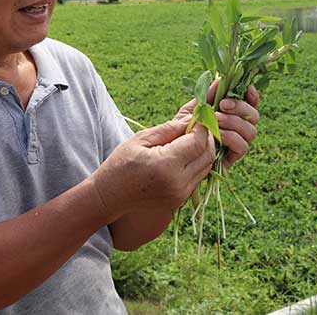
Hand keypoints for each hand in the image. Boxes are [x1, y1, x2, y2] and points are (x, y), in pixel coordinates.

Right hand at [91, 120, 214, 220]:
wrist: (110, 197)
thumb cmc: (120, 164)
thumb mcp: (141, 139)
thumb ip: (169, 129)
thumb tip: (192, 118)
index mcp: (166, 165)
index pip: (198, 142)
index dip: (201, 127)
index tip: (198, 116)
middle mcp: (178, 183)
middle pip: (207, 155)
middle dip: (206, 137)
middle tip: (197, 125)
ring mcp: (180, 194)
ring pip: (207, 167)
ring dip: (204, 151)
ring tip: (191, 139)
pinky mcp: (181, 200)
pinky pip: (199, 177)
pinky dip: (197, 163)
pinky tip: (185, 154)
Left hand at [175, 82, 259, 168]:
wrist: (177, 148)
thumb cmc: (187, 126)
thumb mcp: (195, 108)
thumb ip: (208, 95)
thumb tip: (220, 79)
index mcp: (233, 114)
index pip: (251, 104)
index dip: (253, 96)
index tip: (247, 88)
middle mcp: (239, 128)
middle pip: (254, 116)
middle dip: (240, 107)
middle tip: (222, 105)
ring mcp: (238, 143)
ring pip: (251, 131)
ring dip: (234, 122)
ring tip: (216, 119)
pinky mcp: (233, 157)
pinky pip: (242, 146)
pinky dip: (231, 137)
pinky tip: (216, 134)